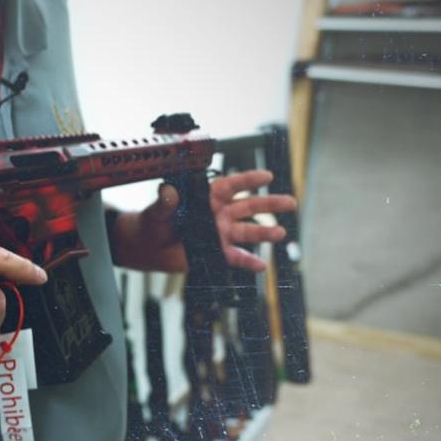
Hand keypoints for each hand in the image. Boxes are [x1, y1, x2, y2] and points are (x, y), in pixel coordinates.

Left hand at [110, 169, 296, 272]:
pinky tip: (261, 265)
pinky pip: (235, 257)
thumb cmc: (155, 221)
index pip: (231, 186)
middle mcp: (219, 213)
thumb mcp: (158, 209)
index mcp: (207, 197)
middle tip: (290, 202)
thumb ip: (166, 202)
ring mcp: (220, 233)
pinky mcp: (216, 251)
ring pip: (247, 231)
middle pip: (248, 206)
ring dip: (264, 232)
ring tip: (280, 233)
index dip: (249, 180)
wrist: (149, 246)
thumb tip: (167, 192)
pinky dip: (248, 262)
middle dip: (270, 204)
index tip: (267, 175)